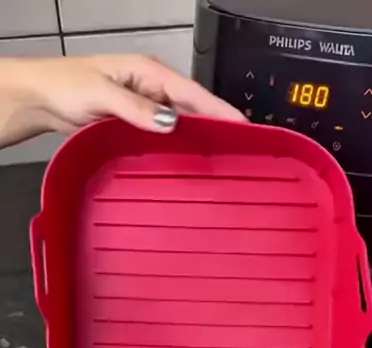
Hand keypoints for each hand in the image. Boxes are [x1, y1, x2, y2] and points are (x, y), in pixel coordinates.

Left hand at [0, 54, 245, 146]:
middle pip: (193, 110)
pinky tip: (186, 162)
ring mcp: (145, 107)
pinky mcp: (136, 124)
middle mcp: (152, 88)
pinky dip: (177, 147)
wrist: (40, 99)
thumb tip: (170, 123)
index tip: (243, 128)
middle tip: (240, 151)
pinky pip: (164, 136)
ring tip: (220, 160)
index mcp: (149, 72)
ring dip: (197, 140)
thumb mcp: (103, 95)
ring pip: (180, 125)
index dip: (221, 112)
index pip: (195, 94)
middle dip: (216, 128)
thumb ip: (137, 110)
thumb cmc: (64, 86)